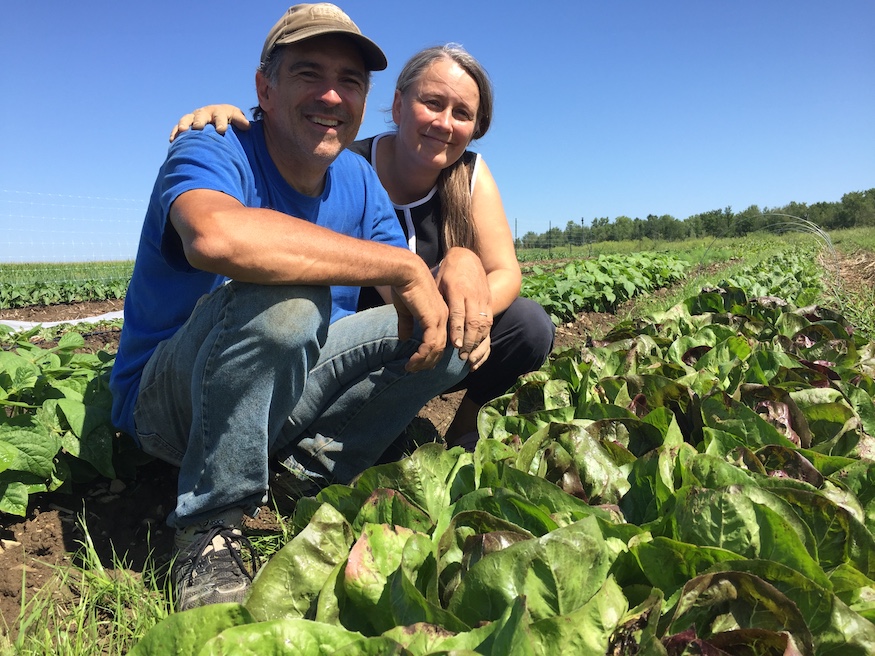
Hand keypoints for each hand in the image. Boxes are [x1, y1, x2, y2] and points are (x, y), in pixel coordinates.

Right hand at [169, 104, 249, 141]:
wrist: (219, 118)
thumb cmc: (230, 120)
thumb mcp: (236, 118)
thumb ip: (240, 121)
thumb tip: (247, 126)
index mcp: (219, 112)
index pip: (220, 116)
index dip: (220, 122)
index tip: (221, 130)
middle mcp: (205, 113)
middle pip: (201, 116)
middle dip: (200, 121)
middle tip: (199, 128)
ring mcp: (194, 118)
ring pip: (187, 119)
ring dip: (184, 125)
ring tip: (184, 132)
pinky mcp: (186, 125)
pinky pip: (178, 128)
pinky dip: (175, 133)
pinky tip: (172, 140)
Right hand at [390, 261, 449, 372]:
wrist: (405, 272)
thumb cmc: (404, 286)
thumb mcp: (405, 309)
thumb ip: (407, 324)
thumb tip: (404, 338)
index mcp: (439, 314)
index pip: (440, 339)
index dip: (431, 353)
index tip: (418, 362)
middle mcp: (443, 318)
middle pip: (441, 348)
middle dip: (428, 362)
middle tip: (414, 369)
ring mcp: (440, 319)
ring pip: (436, 349)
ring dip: (424, 362)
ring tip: (411, 368)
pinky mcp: (432, 320)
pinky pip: (430, 345)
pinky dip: (421, 356)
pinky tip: (411, 361)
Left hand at [434, 247, 492, 364]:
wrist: (467, 257)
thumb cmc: (446, 274)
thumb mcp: (436, 285)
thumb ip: (431, 305)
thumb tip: (418, 328)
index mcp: (457, 290)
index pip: (458, 313)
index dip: (457, 330)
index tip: (455, 345)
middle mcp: (472, 295)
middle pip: (473, 321)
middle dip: (468, 341)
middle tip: (462, 356)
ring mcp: (483, 299)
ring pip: (484, 324)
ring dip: (477, 341)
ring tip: (469, 356)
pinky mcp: (489, 301)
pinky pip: (489, 322)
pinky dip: (484, 336)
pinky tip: (478, 347)